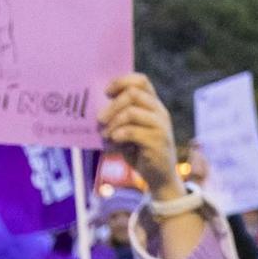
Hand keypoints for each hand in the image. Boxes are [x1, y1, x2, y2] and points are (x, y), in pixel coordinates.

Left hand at [100, 73, 180, 199]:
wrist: (159, 178)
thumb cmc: (140, 152)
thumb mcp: (129, 130)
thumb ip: (120, 115)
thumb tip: (96, 106)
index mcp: (153, 105)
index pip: (141, 80)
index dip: (121, 82)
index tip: (106, 92)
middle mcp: (160, 112)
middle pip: (133, 93)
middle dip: (112, 105)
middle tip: (99, 119)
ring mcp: (161, 126)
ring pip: (132, 112)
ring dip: (113, 123)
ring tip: (105, 135)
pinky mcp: (158, 142)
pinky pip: (132, 131)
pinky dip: (118, 136)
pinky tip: (113, 143)